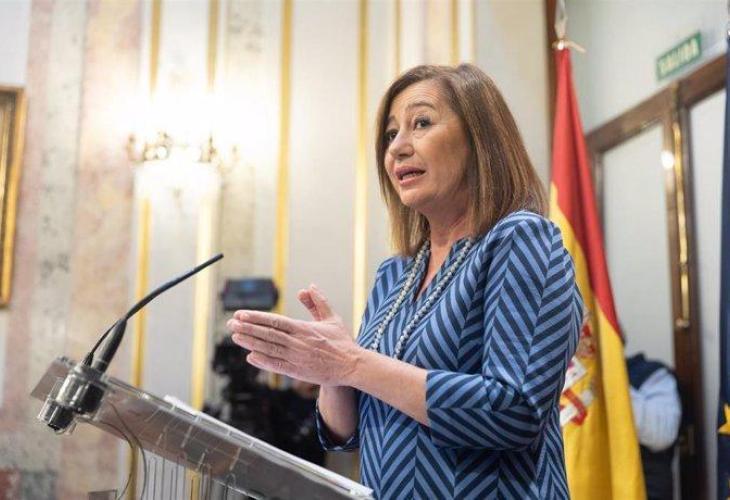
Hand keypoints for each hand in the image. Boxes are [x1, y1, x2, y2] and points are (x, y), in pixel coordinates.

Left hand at [226, 284, 359, 386]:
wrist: (351, 366)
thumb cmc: (342, 341)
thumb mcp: (331, 318)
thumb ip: (318, 302)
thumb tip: (308, 287)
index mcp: (304, 328)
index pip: (275, 321)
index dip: (257, 318)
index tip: (241, 314)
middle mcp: (298, 342)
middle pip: (268, 334)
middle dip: (248, 328)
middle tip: (231, 323)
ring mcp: (297, 358)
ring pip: (269, 349)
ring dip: (251, 343)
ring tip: (235, 336)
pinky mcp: (298, 371)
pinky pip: (277, 366)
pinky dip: (263, 362)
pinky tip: (250, 357)